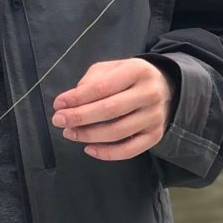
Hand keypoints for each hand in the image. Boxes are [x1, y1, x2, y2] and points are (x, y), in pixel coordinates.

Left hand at [52, 58, 173, 161]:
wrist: (164, 88)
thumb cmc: (128, 78)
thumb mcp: (111, 68)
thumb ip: (91, 81)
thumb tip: (71, 102)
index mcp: (137, 71)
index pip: (102, 87)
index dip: (77, 98)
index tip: (58, 105)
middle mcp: (149, 94)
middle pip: (109, 110)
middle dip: (79, 117)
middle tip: (58, 121)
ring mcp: (154, 117)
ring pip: (117, 132)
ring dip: (88, 135)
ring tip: (70, 133)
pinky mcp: (155, 135)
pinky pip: (129, 150)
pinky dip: (106, 153)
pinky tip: (88, 148)